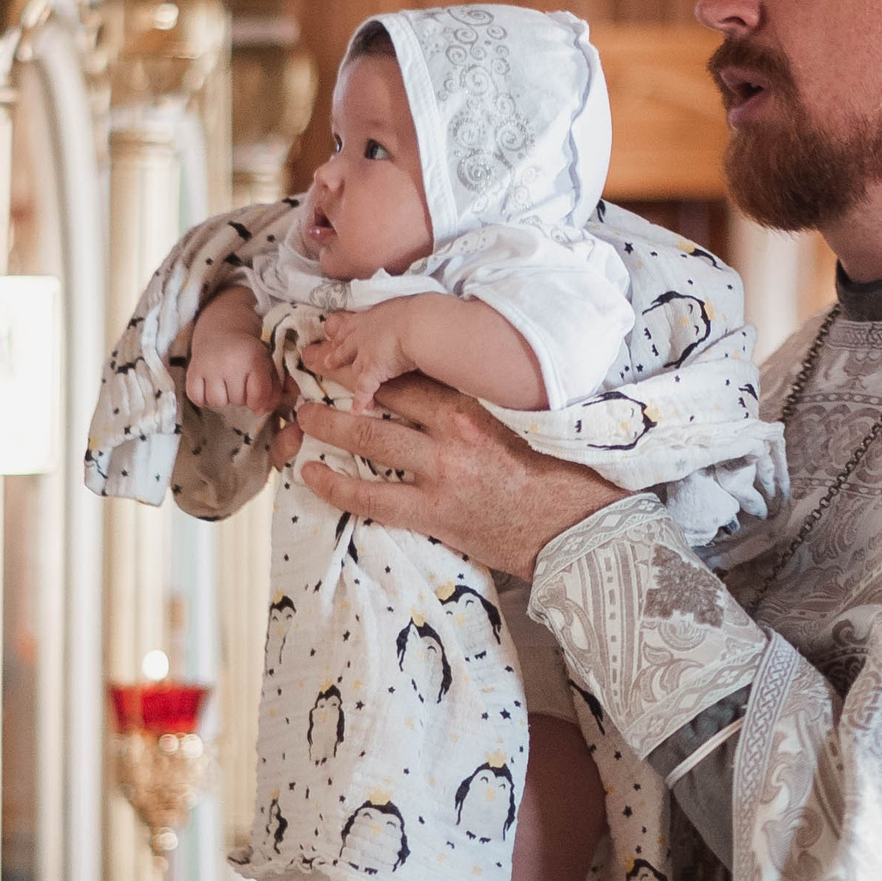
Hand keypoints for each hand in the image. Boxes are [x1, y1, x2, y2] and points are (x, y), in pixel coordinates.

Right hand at [186, 326, 284, 414]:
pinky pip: (196, 398)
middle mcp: (230, 361)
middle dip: (240, 397)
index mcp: (253, 359)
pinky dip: (202, 398)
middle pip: (237, 400)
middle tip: (238, 383)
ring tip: (224, 386)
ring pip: (216, 402)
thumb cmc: (247, 355)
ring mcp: (209, 366)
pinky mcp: (192, 370)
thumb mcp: (266, 366)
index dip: (257, 402)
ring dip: (222, 399)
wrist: (222, 332)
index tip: (255, 397)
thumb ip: (272, 391)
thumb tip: (259, 412)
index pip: (257, 394)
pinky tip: (209, 388)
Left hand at [294, 374, 622, 576]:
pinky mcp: (433, 513)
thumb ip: (487, 401)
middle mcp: (453, 432)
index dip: (381, 359)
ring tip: (304, 415)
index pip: (416, 370)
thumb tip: (457, 380)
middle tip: (315, 373)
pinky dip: (334, 483)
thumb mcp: (526, 422)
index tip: (356, 350)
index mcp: (477, 403)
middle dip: (345, 382)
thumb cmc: (561, 474)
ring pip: (368, 437)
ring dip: (328, 424)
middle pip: (384, 395)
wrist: (577, 530)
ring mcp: (439, 472)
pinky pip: (370, 497)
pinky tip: (310, 473)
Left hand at [303, 303, 417, 409]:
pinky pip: (363, 389)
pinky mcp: (372, 371)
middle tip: (327, 362)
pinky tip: (358, 410)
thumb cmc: (418, 313)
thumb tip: (413, 315)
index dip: (342, 333)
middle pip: (345, 347)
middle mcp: (364, 335)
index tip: (334, 336)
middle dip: (337, 355)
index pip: (351, 326)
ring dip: (348, 378)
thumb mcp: (407, 308)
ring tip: (345, 387)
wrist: (418, 324)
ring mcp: (366, 354)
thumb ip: (404, 314)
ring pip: (353, 369)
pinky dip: (360, 400)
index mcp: (372, 317)